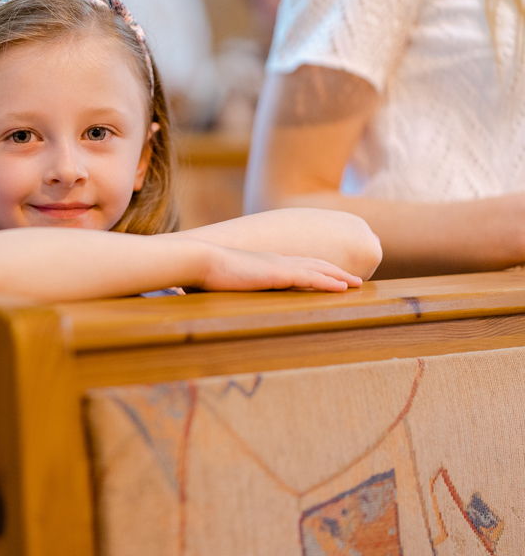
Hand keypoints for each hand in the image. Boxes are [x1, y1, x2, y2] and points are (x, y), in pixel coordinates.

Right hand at [198, 245, 362, 292]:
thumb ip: (229, 286)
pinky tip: (343, 288)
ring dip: (339, 277)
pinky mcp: (277, 274)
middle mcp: (275, 260)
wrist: (199, 259)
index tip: (330, 276)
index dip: (316, 269)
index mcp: (264, 263)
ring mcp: (278, 266)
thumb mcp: (221, 280)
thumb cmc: (203, 272)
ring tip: (357, 284)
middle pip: (314, 264)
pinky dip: (329, 282)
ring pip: (318, 269)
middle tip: (354, 280)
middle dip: (335, 272)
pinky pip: (310, 278)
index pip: (297, 265)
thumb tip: (219, 296)